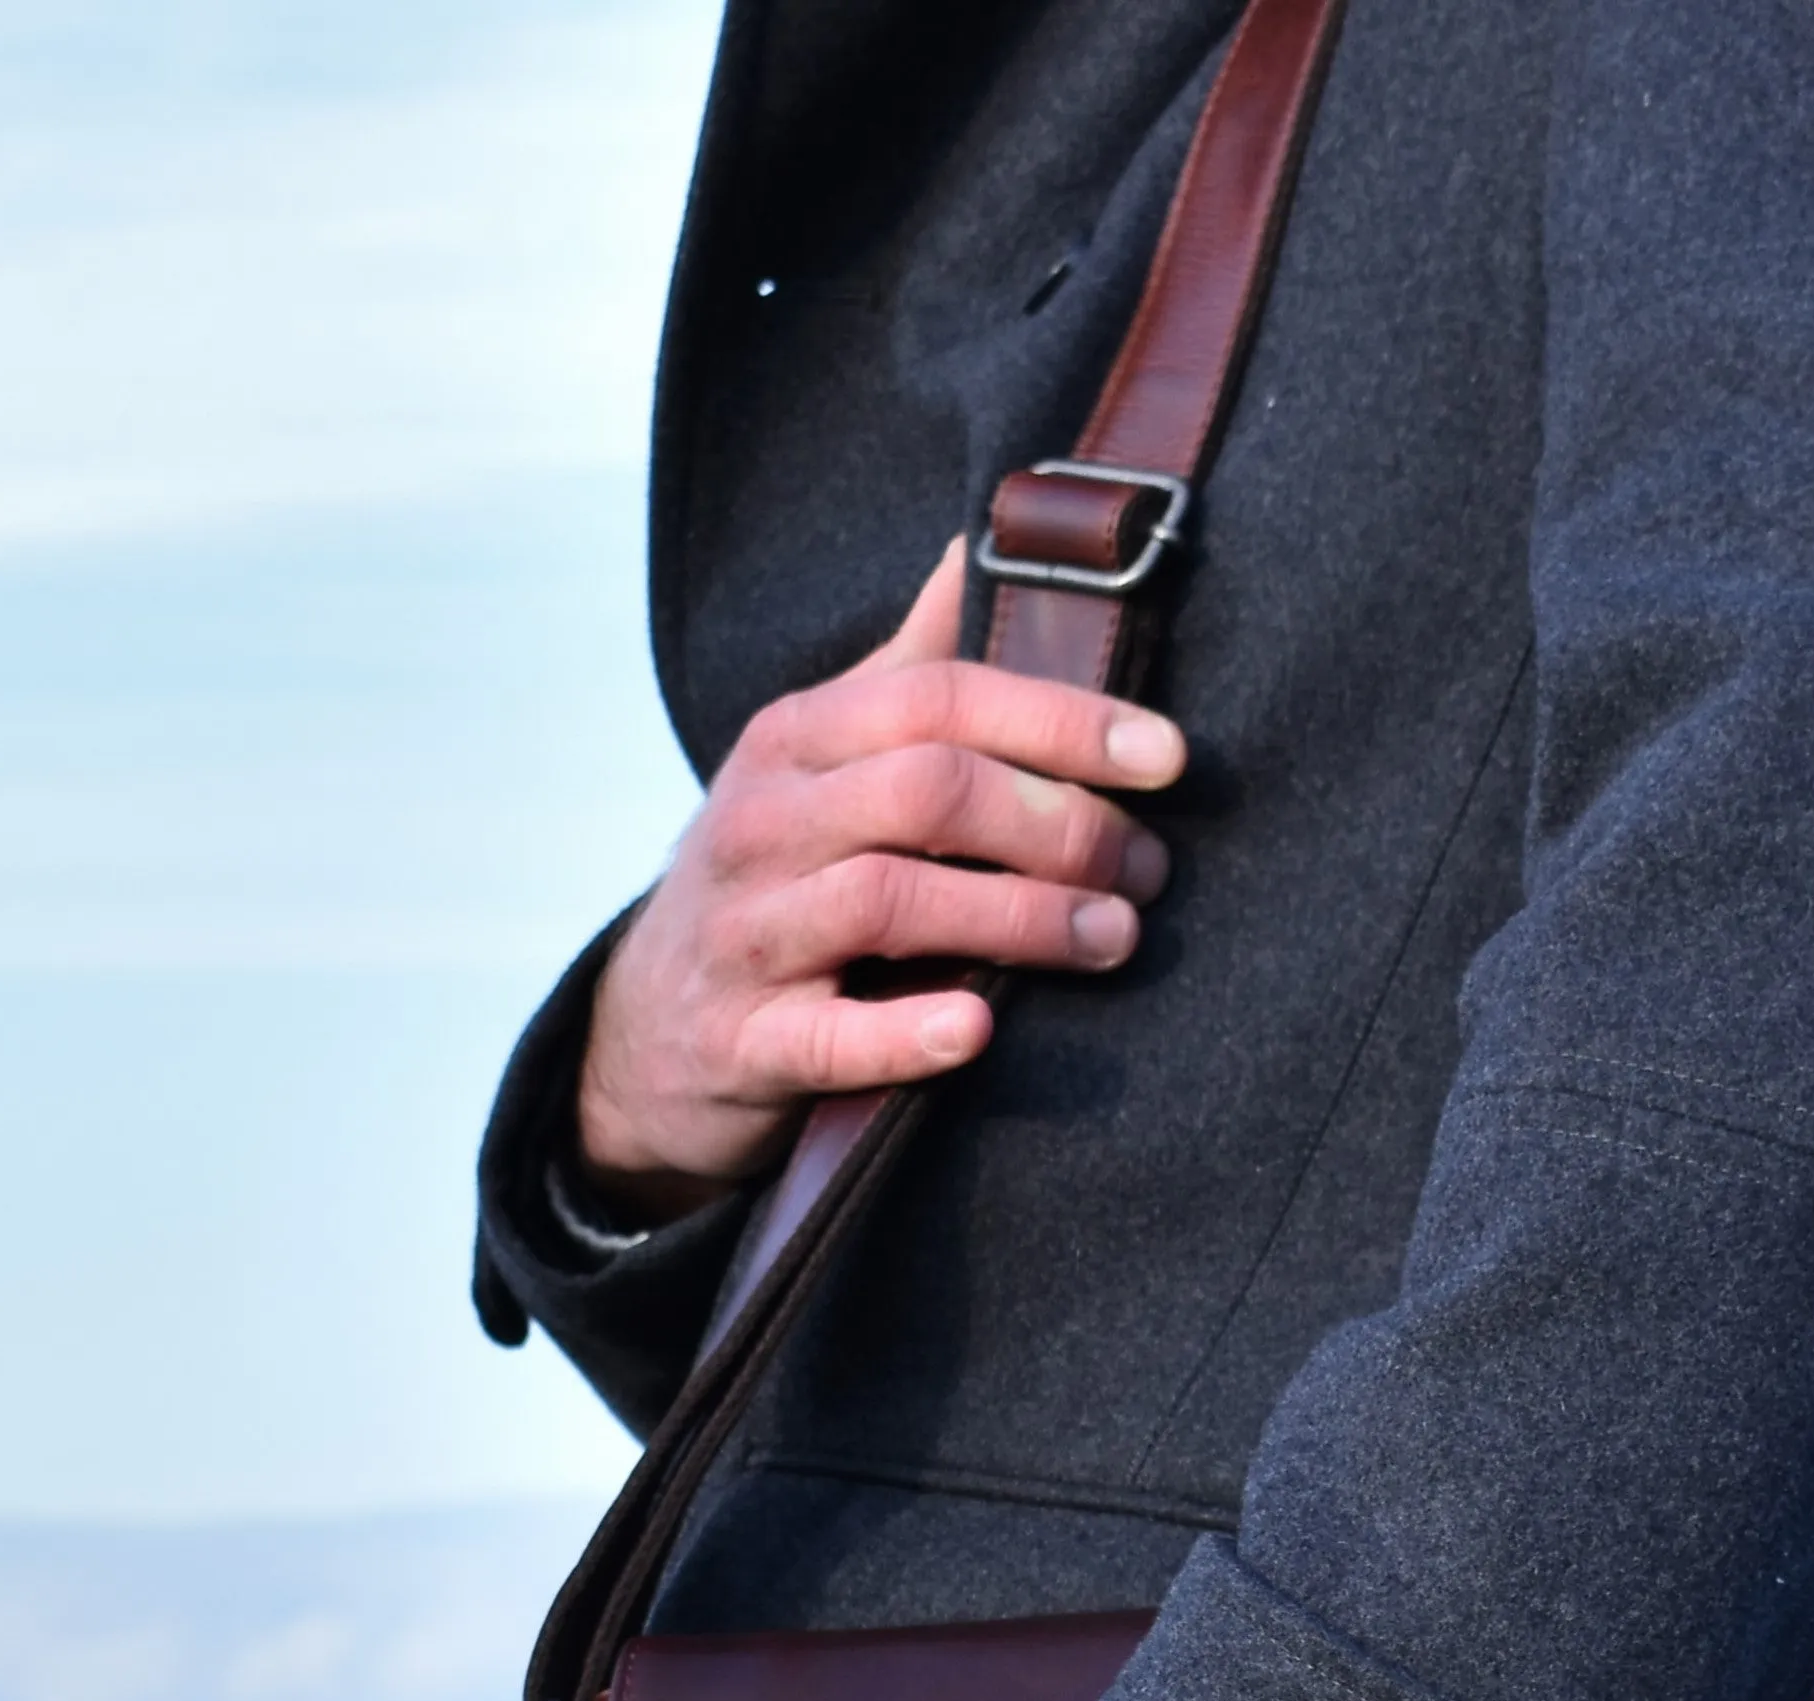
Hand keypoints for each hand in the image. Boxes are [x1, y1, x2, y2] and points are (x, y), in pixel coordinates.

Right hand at [576, 539, 1185, 1212]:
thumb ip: (907, 670)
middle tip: (1148, 867)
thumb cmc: (772, 883)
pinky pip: (827, 1038)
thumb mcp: (817, 765)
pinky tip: (978, 1030)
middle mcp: (763, 824)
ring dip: (1020, 920)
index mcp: (795, 740)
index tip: (1166, 756)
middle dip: (1058, 824)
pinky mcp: (741, 1044)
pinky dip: (906, 1035)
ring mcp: (746, 936)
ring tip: (1111, 938)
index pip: (938, 700)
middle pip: (926, 792)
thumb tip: (980, 543)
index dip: (1061, 721)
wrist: (647, 1035)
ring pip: (888, 902)